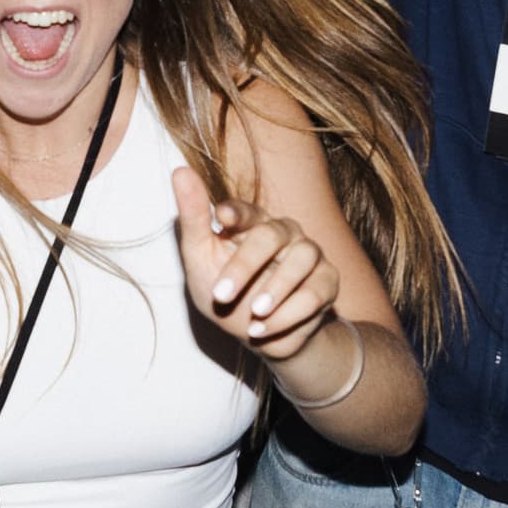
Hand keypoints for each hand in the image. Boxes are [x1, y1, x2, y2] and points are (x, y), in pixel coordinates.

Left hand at [168, 166, 339, 362]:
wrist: (254, 337)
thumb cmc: (224, 294)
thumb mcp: (200, 260)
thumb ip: (193, 218)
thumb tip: (180, 171)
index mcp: (250, 224)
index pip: (246, 211)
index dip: (237, 212)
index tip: (223, 218)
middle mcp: (283, 232)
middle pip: (271, 234)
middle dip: (245, 265)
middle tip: (221, 295)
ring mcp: (309, 255)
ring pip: (303, 258)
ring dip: (276, 289)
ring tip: (254, 313)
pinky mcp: (327, 282)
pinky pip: (316, 292)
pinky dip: (289, 314)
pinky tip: (262, 328)